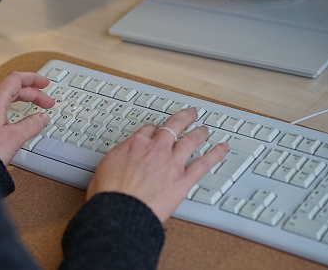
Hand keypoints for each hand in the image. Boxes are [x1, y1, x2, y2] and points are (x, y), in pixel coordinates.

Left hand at [0, 71, 54, 164]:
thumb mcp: (14, 138)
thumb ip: (31, 125)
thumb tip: (42, 118)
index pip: (16, 79)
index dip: (33, 79)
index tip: (44, 84)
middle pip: (10, 88)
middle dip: (30, 94)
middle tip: (45, 103)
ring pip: (0, 97)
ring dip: (18, 100)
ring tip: (30, 109)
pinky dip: (6, 107)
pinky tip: (10, 117)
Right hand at [86, 108, 228, 222]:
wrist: (121, 211)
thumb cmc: (109, 194)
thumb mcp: (104, 169)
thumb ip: (116, 160)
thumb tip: (117, 160)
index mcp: (134, 145)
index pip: (148, 130)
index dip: (154, 129)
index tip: (155, 130)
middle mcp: (155, 149)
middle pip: (173, 127)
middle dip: (182, 118)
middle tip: (189, 114)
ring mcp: (171, 163)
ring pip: (191, 140)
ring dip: (200, 132)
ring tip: (205, 129)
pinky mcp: (183, 180)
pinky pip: (204, 164)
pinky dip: (216, 155)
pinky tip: (223, 148)